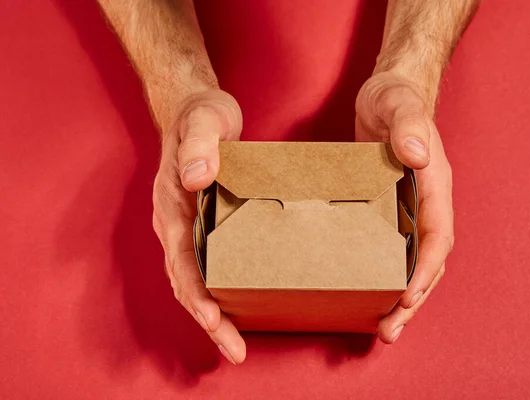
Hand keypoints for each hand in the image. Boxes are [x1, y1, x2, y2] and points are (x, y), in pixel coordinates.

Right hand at [152, 89, 245, 363]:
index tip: (215, 320)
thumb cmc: (201, 114)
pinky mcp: (203, 224)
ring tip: (237, 341)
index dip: (197, 294)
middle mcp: (174, 222)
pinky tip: (239, 303)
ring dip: (213, 312)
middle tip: (235, 349)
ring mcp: (186, 226)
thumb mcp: (205, 119)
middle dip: (208, 319)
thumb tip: (195, 177)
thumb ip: (200, 144)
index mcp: (171, 205)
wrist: (195, 108)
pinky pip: (206, 265)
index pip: (181, 260)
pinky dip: (219, 290)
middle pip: (187, 282)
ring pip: (195, 280)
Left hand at [355, 71, 453, 342]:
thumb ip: (408, 125)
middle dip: (412, 298)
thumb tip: (418, 156)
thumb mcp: (398, 104)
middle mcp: (426, 202)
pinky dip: (384, 274)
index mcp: (435, 183)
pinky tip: (366, 291)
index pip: (437, 235)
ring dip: (400, 296)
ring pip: (411, 261)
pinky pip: (391, 248)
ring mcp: (408, 209)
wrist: (385, 94)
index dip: (425, 268)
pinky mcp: (389, 209)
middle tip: (390, 329)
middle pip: (427, 261)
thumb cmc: (394, 97)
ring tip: (382, 326)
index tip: (408, 295)